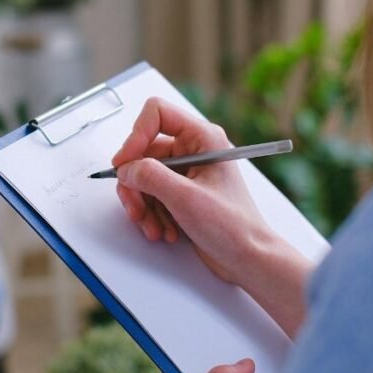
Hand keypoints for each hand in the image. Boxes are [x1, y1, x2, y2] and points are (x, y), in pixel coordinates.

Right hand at [113, 98, 313, 337]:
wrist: (247, 258)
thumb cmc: (233, 226)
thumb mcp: (186, 198)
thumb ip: (151, 177)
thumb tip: (126, 168)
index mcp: (203, 137)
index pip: (157, 114)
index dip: (136, 135)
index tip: (125, 163)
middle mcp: (193, 149)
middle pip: (143, 152)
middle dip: (136, 184)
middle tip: (136, 209)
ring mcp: (186, 171)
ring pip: (143, 176)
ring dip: (142, 205)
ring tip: (155, 227)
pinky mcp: (180, 192)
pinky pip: (150, 194)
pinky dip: (150, 214)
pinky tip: (164, 230)